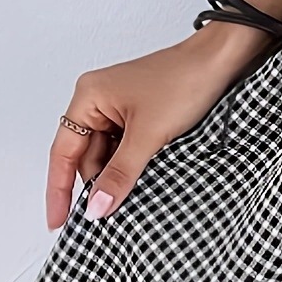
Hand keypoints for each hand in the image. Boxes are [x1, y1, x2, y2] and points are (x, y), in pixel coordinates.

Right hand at [47, 22, 273, 229]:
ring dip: (119, 174)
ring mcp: (120, 106)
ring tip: (133, 194)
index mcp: (88, 97)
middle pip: (86, 156)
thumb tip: (96, 207)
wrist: (223, 59)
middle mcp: (98, 100)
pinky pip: (127, 147)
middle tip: (107, 214)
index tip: (58, 222)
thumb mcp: (150, 135)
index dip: (59, 190)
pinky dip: (133, 165)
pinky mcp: (141, 113)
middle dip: (98, 183)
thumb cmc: (186, 79)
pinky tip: (145, 178)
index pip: (63, 153)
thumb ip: (120, 174)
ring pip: (109, 154)